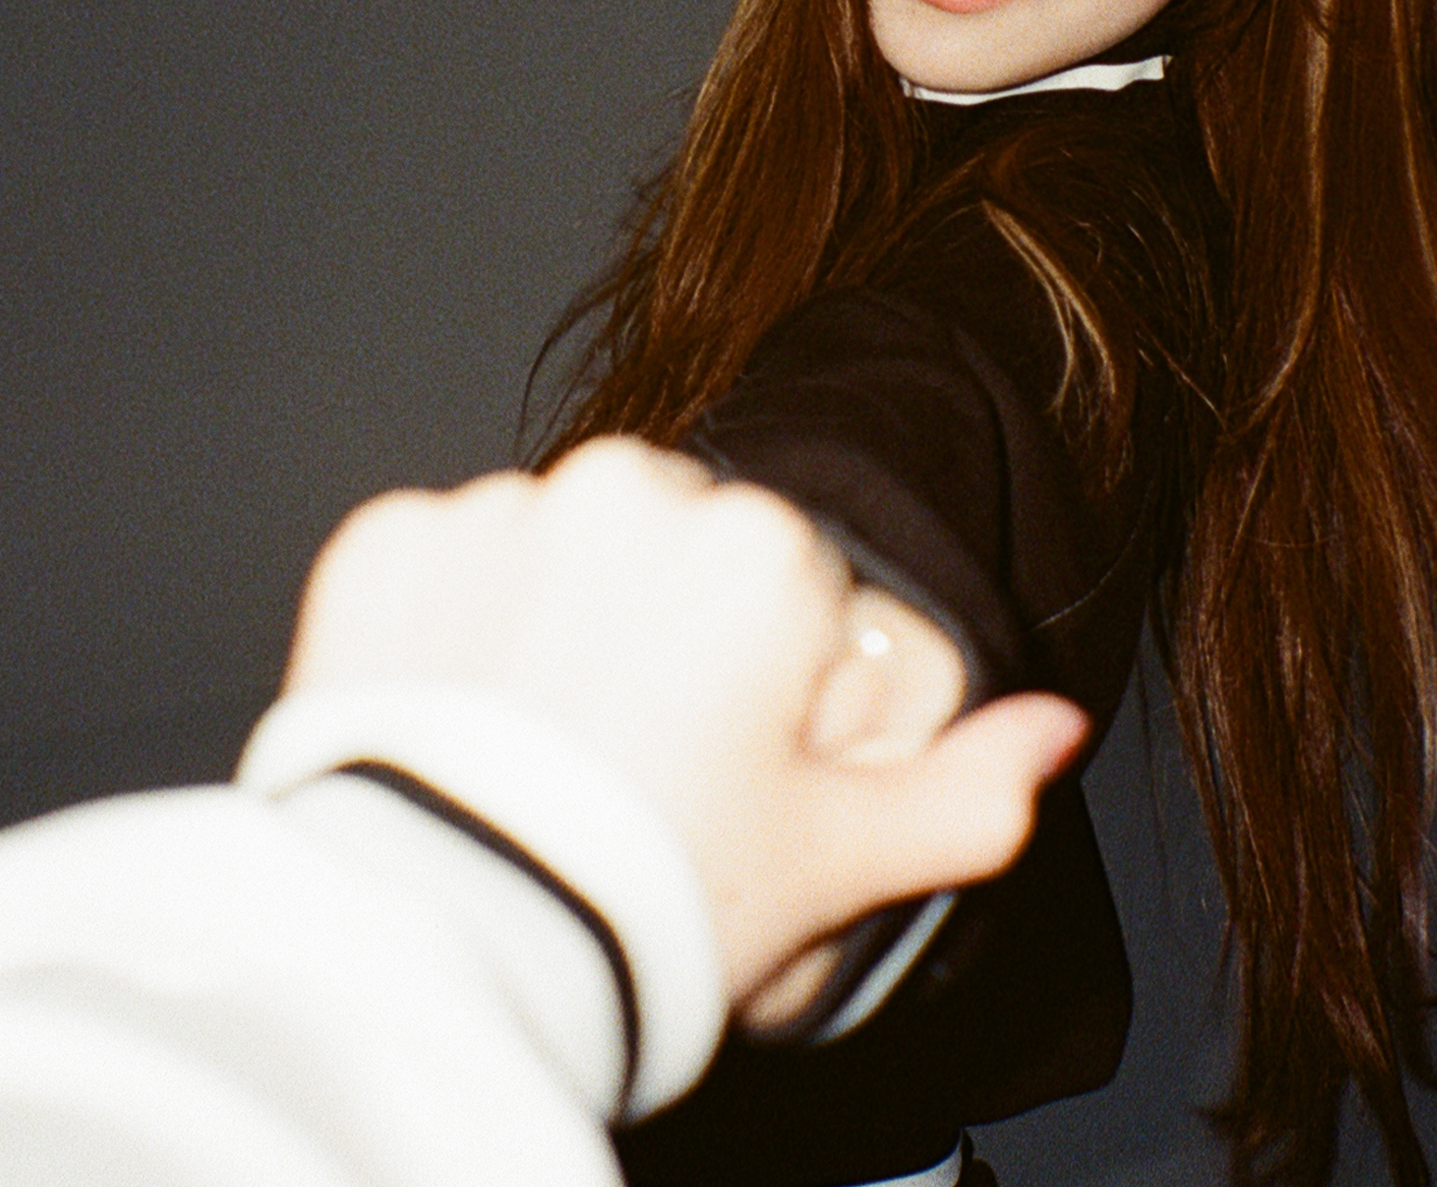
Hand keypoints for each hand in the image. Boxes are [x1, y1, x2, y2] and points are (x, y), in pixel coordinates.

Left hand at [285, 438, 1087, 1012]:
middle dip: (655, 633)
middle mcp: (631, 490)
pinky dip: (440, 631)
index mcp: (761, 546)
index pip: (782, 590)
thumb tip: (1050, 732)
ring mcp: (501, 510)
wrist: (455, 945)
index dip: (761, 693)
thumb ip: (966, 792)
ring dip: (546, 625)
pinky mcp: (386, 543)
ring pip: (548, 551)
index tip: (718, 772)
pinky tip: (458, 726)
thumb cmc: (657, 900)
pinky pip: (434, 566)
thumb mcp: (838, 860)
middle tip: (627, 772)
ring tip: (535, 758)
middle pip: (665, 551)